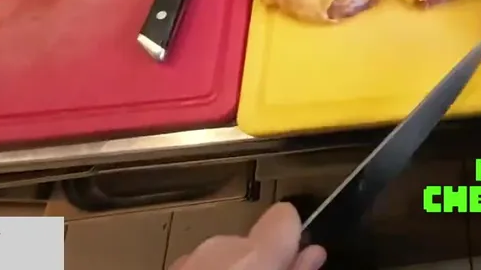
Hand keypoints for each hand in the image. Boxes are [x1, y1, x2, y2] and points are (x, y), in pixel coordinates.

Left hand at [169, 202, 325, 269]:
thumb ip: (298, 269)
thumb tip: (312, 253)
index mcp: (255, 253)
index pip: (285, 216)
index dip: (293, 235)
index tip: (298, 255)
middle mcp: (218, 247)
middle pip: (249, 240)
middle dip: (258, 260)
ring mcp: (186, 258)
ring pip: (218, 255)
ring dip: (230, 268)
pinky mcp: (168, 266)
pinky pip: (195, 265)